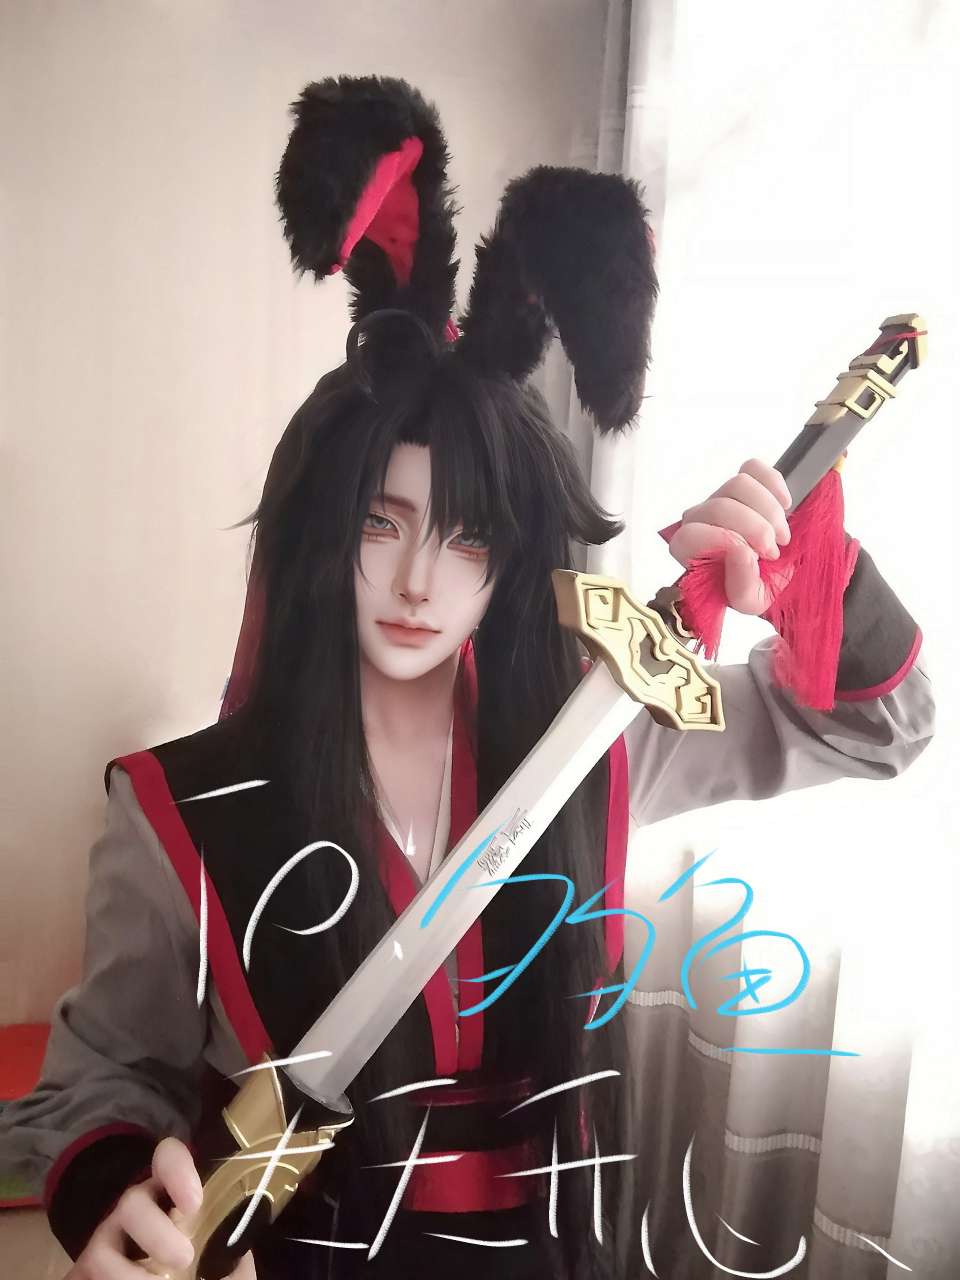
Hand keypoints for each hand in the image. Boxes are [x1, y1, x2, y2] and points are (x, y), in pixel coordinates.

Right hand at [63, 1136, 255, 1278]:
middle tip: (185, 1258)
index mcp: (172, 1198)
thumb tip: (233, 1253)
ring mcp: (105, 1245)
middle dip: (156, 1234)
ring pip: (101, 1251)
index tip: (193, 1202)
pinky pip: (83, 1275)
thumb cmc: (202, 1275)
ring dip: (131, 1276)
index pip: (168, 1159)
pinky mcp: (82, 1273)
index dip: (176, 1170)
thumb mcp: (222, 1264)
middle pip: (132, 1205)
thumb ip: (227, 1252)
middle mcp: (135, 1213)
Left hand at [667, 459, 793, 615]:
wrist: (784, 575)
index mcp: (691, 552)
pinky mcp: (746, 482)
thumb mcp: (751, 601)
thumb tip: (741, 552)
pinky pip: (753, 467)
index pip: (689, 535)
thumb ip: (740, 585)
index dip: (722, 541)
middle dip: (756, 528)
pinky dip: (774, 483)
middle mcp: (700, 521)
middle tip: (774, 550)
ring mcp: (721, 497)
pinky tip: (785, 505)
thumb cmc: (759, 588)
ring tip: (782, 535)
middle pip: (720, 506)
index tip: (754, 556)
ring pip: (739, 483)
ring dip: (770, 511)